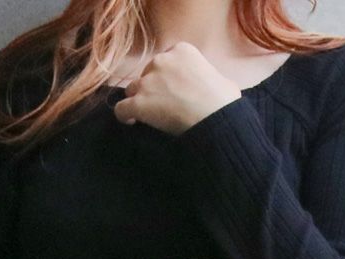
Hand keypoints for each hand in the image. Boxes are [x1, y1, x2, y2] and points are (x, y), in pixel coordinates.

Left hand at [112, 42, 243, 135]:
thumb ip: (207, 76)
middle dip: (152, 88)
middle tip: (162, 106)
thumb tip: (212, 86)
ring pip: (132, 90)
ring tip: (147, 116)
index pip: (164, 62)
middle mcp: (160, 61)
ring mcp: (148, 82)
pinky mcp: (139, 103)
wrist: (215, 117)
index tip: (171, 91)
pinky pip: (121, 109)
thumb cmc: (223, 101)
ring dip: (138, 101)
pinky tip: (131, 122)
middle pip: (146, 74)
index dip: (165, 77)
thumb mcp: (221, 79)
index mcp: (181, 50)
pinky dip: (125, 115)